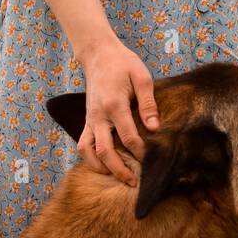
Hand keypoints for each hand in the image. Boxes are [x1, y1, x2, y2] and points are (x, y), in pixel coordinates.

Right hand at [76, 37, 159, 184]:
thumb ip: (148, 103)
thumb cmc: (123, 64)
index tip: (152, 160)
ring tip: (116, 177)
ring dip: (100, 167)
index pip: (127, 136)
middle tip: (134, 182)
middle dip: (119, 170)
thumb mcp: (141, 76)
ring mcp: (90, 119)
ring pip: (88, 151)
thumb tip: (155, 128)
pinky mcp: (87, 120)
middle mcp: (98, 115)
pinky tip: (104, 165)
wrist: (98, 54)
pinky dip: (90, 158)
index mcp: (114, 104)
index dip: (140, 151)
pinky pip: (83, 144)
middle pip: (104, 151)